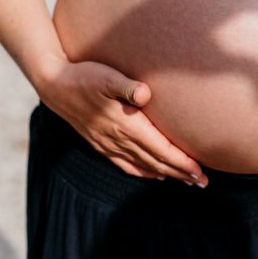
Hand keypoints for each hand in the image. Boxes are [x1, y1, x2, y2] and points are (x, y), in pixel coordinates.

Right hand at [36, 58, 207, 186]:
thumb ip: (126, 86)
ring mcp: (108, 144)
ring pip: (143, 166)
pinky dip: (143, 172)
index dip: (181, 162)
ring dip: (166, 174)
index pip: (160, 149)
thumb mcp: (107, 76)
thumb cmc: (85, 76)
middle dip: (181, 173)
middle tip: (203, 182)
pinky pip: (125, 164)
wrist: (54, 84)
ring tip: (186, 182)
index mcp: (126, 125)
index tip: (200, 171)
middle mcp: (118, 139)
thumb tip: (144, 93)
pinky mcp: (100, 143)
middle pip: (156, 162)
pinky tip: (153, 175)